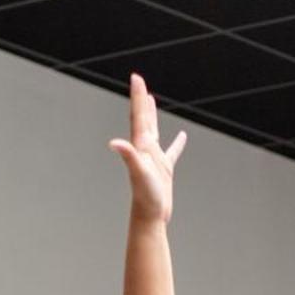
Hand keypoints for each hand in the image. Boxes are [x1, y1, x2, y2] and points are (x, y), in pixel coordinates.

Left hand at [109, 74, 186, 225]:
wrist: (149, 217)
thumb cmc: (145, 197)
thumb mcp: (138, 173)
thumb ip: (128, 155)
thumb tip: (113, 143)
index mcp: (140, 146)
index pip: (139, 115)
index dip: (138, 96)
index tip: (137, 78)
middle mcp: (145, 150)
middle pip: (143, 118)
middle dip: (141, 100)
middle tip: (139, 82)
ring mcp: (154, 159)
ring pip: (153, 131)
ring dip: (152, 115)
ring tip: (151, 101)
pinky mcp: (164, 170)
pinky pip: (172, 152)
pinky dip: (177, 144)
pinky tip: (181, 137)